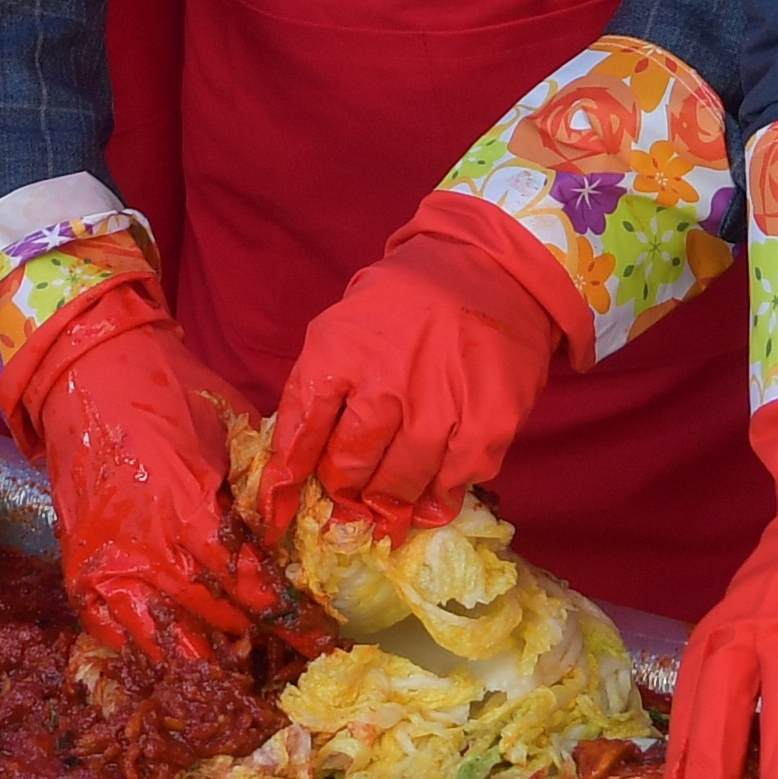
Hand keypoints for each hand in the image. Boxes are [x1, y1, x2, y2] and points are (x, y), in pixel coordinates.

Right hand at [16, 289, 288, 660]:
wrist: (91, 375)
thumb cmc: (170, 394)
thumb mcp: (231, 431)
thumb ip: (258, 485)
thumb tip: (295, 526)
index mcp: (190, 511)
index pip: (247, 582)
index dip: (283, 614)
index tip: (315, 633)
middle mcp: (148, 549)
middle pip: (213, 616)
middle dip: (253, 636)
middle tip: (283, 651)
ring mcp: (108, 564)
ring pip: (162, 638)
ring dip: (202, 657)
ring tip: (233, 666)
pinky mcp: (80, 568)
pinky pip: (111, 629)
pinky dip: (142, 647)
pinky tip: (171, 654)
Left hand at [266, 194, 581, 539]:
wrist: (494, 269)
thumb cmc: (411, 297)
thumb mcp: (349, 320)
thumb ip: (323, 381)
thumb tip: (299, 451)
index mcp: (341, 349)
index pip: (302, 428)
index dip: (289, 473)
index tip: (283, 499)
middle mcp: (387, 381)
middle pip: (349, 464)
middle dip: (342, 489)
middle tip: (346, 499)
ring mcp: (440, 407)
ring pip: (398, 483)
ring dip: (386, 502)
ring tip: (384, 509)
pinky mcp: (487, 425)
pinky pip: (452, 482)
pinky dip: (437, 499)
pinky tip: (430, 500)